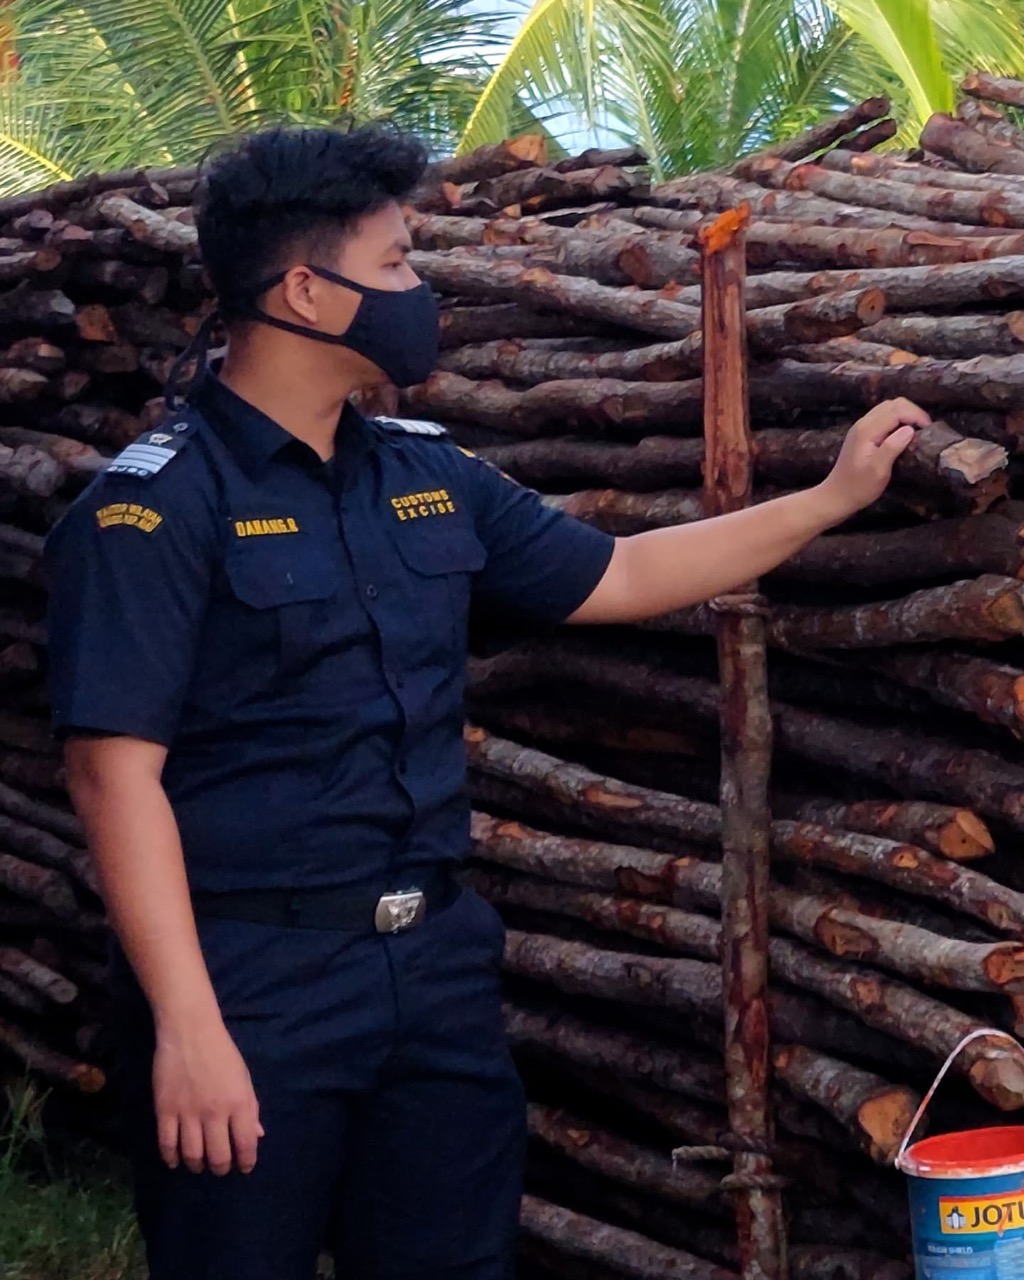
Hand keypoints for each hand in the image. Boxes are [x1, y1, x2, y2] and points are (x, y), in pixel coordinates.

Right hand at [153, 1015, 263, 1175]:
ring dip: (197, 1165)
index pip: (246, 1144)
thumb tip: (256, 1136)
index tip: (244, 1167)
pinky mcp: (165, 1110)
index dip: (246, 1161)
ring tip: (199, 1164)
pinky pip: (167, 1144)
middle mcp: (215, 1113)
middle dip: (220, 1168)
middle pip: (218, 1157)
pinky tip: (175, 1160)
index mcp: (239, 1103)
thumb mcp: (244, 1077)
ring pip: (192, 1155)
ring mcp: (188, 1113)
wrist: (190, 1031)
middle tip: (219, 1167)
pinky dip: (171, 1158)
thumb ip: (250, 1108)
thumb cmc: (222, 1053)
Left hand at [815, 397, 930, 524]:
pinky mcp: (862, 433)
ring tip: (918, 430)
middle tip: (925, 429)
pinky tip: (904, 434)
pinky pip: (883, 417)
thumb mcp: (878, 470)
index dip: (916, 415)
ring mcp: (861, 427)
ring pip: (888, 408)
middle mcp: (863, 423)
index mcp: (867, 430)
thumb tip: (910, 429)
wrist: (836, 496)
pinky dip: (897, 420)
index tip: (929, 429)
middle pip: (893, 404)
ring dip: (905, 415)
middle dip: (912, 412)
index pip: (896, 410)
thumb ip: (892, 447)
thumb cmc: (858, 487)